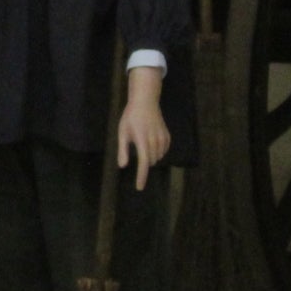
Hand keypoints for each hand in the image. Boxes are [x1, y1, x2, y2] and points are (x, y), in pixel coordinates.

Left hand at [116, 65, 169, 191]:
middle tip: (136, 144)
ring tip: (143, 139)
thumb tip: (122, 166)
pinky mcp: (167, 138)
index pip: (143, 163)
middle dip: (142, 160)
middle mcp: (154, 141)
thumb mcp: (122, 132)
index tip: (139, 187)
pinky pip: (162, 152)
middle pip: (149, 162)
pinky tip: (151, 140)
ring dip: (149, 156)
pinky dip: (156, 151)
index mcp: (142, 140)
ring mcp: (162, 139)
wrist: (146, 102)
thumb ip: (122, 150)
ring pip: (156, 158)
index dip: (141, 177)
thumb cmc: (131, 117)